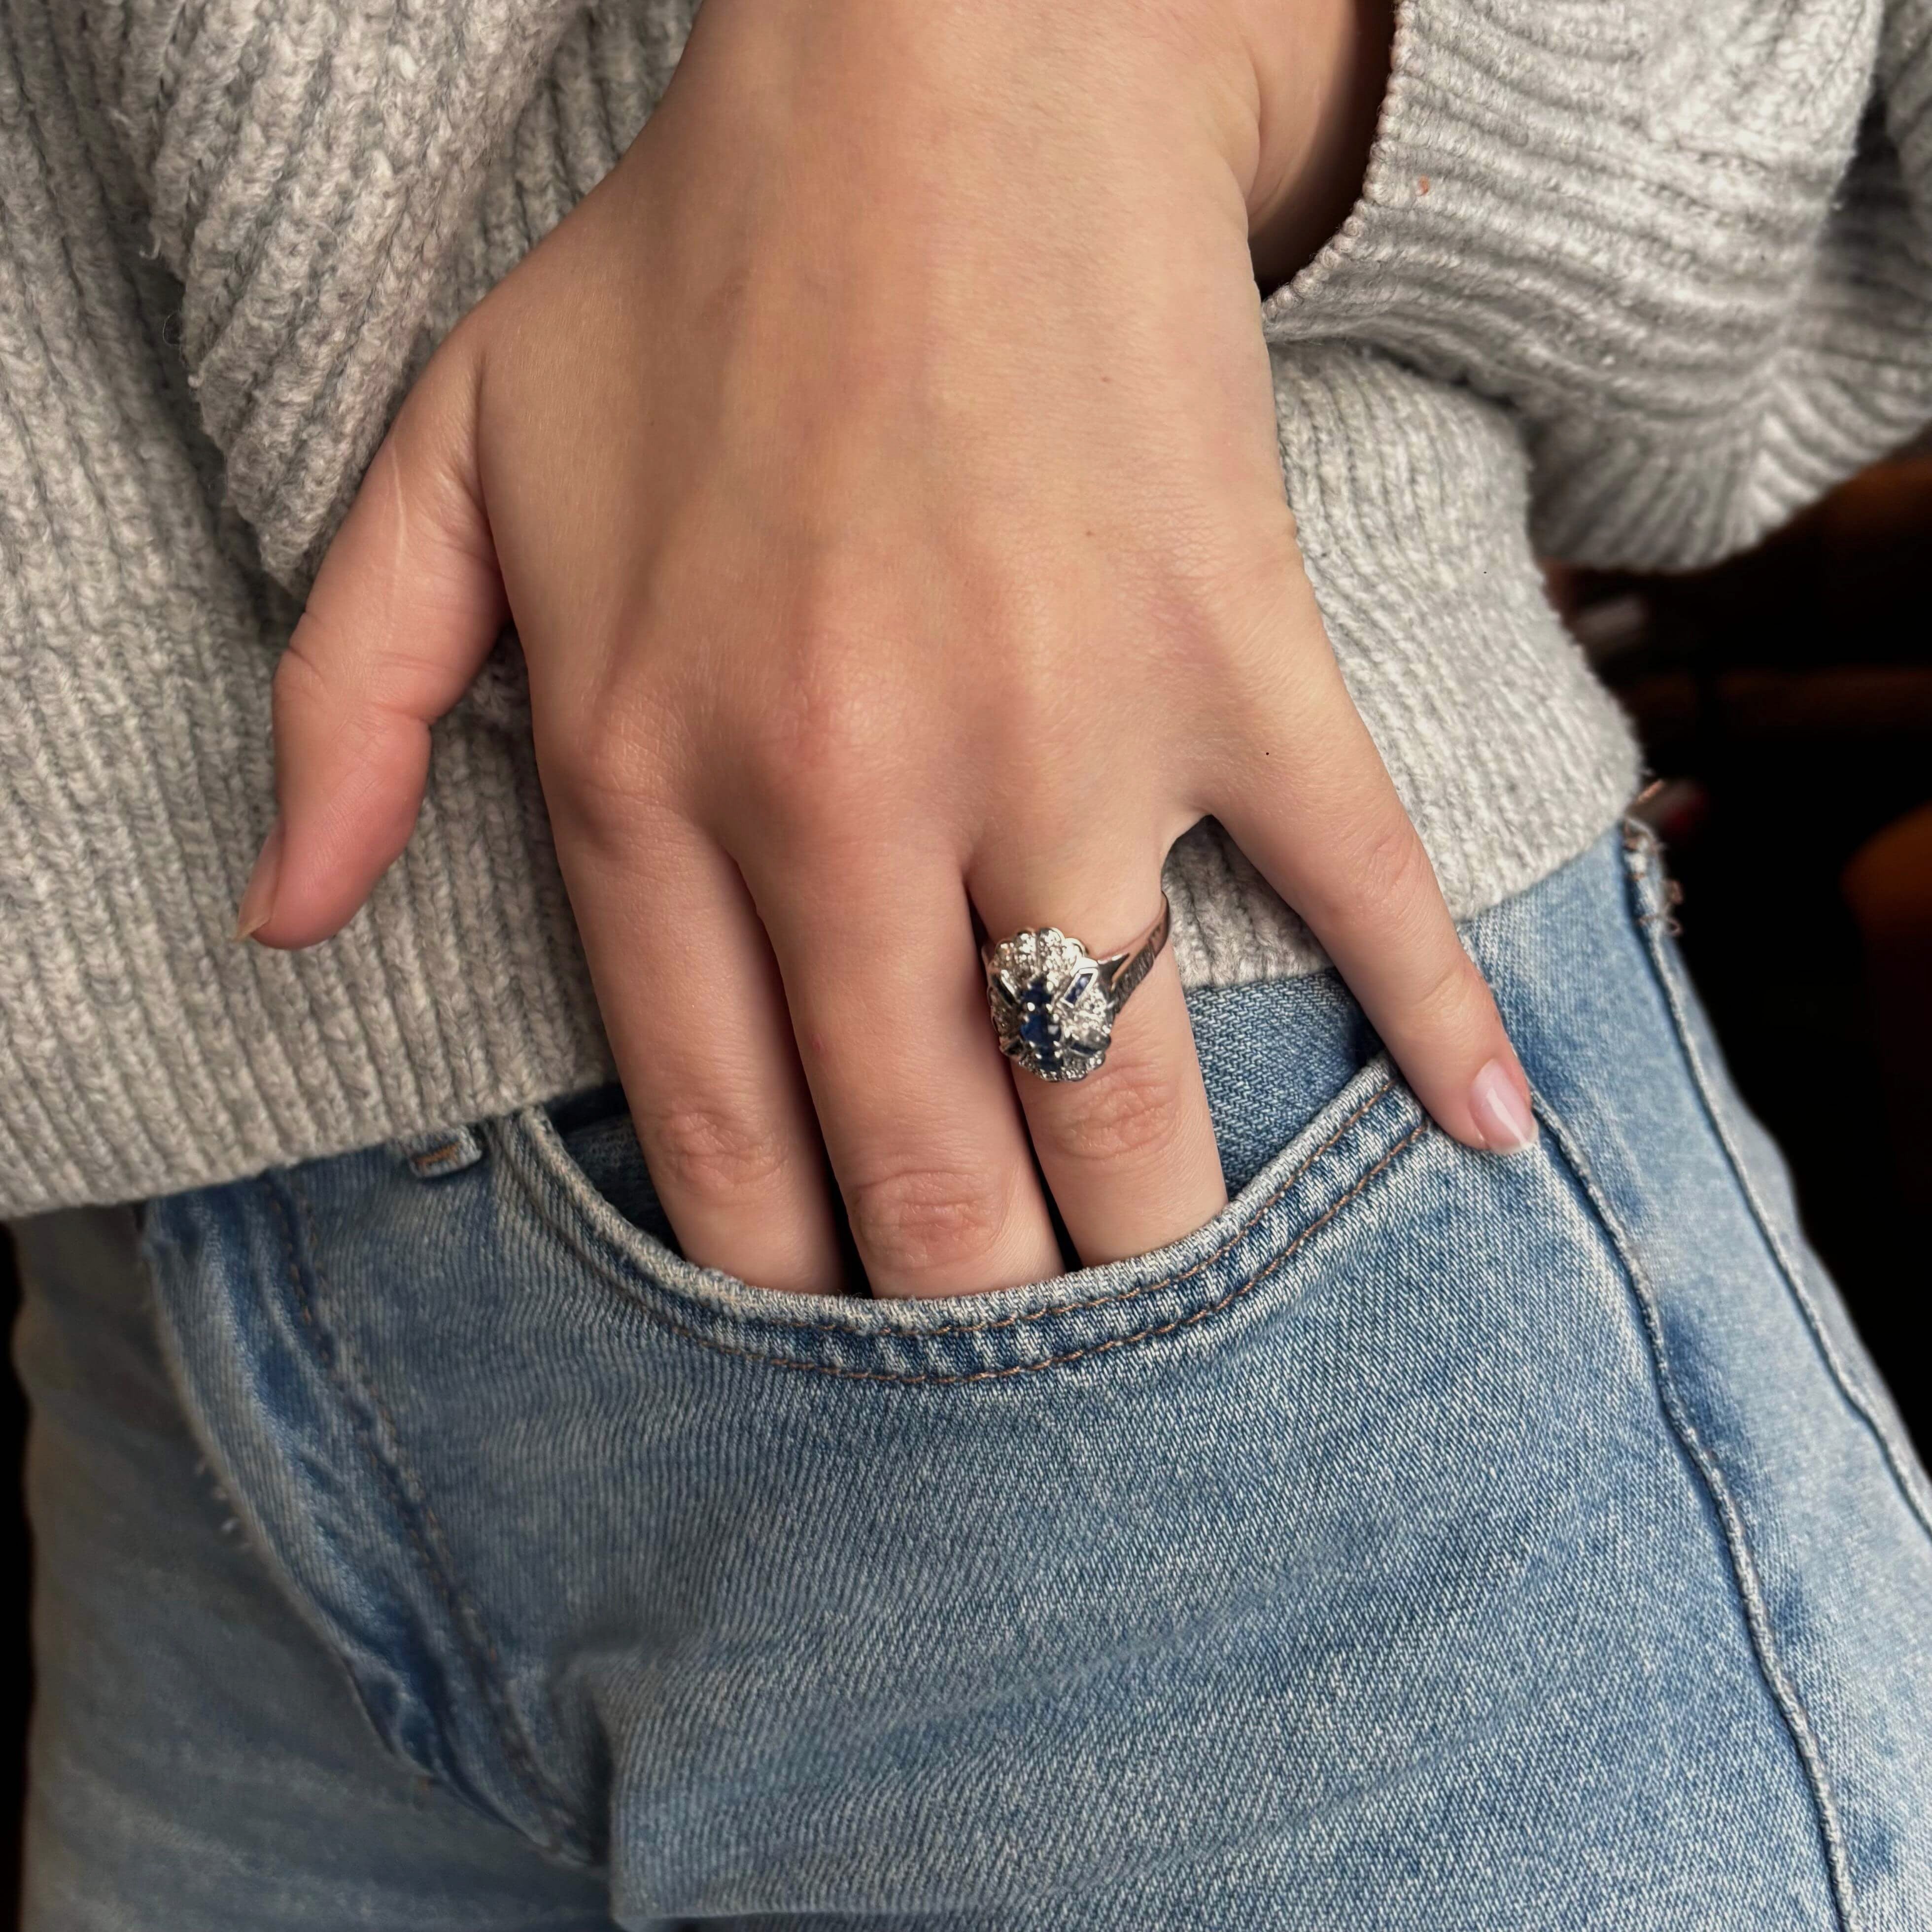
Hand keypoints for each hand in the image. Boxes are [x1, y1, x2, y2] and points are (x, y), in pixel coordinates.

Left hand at [239, 0, 1535, 1297]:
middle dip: (966, 1312)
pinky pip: (1356, 878)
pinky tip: (1486, 1133)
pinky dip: (1435, 1013)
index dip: (786, 1281)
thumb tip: (279, 928)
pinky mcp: (1234, 656)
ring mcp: (1062, 733)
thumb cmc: (684, 278)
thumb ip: (337, 703)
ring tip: (1166, 1323)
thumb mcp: (443, 462)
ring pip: (1121, 1087)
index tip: (835, 1349)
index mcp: (649, 774)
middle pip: (927, 1164)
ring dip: (1148, 1242)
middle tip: (997, 1379)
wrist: (930, 70)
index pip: (722, 1135)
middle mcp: (850, 795)